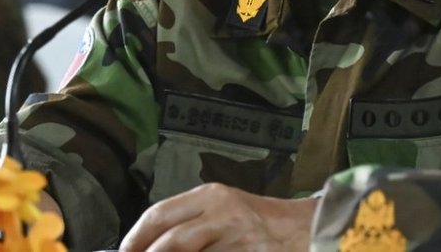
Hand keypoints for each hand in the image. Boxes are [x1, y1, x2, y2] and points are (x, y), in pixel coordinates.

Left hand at [119, 183, 316, 251]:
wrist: (305, 229)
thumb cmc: (259, 221)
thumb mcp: (224, 210)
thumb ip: (191, 221)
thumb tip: (149, 244)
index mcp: (210, 196)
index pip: (159, 214)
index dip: (135, 238)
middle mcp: (221, 213)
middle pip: (169, 241)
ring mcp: (236, 239)